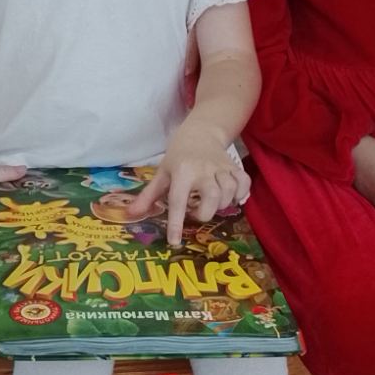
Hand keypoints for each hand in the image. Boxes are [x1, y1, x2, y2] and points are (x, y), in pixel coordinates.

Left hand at [124, 121, 248, 245]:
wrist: (200, 133)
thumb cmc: (178, 157)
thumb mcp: (161, 173)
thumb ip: (148, 196)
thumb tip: (131, 215)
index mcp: (181, 172)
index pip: (178, 201)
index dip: (176, 223)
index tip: (174, 242)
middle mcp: (203, 170)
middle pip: (213, 197)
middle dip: (207, 213)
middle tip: (198, 213)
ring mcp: (221, 167)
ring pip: (229, 191)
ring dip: (223, 204)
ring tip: (214, 205)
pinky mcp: (234, 167)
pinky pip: (244, 183)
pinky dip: (241, 194)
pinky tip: (233, 199)